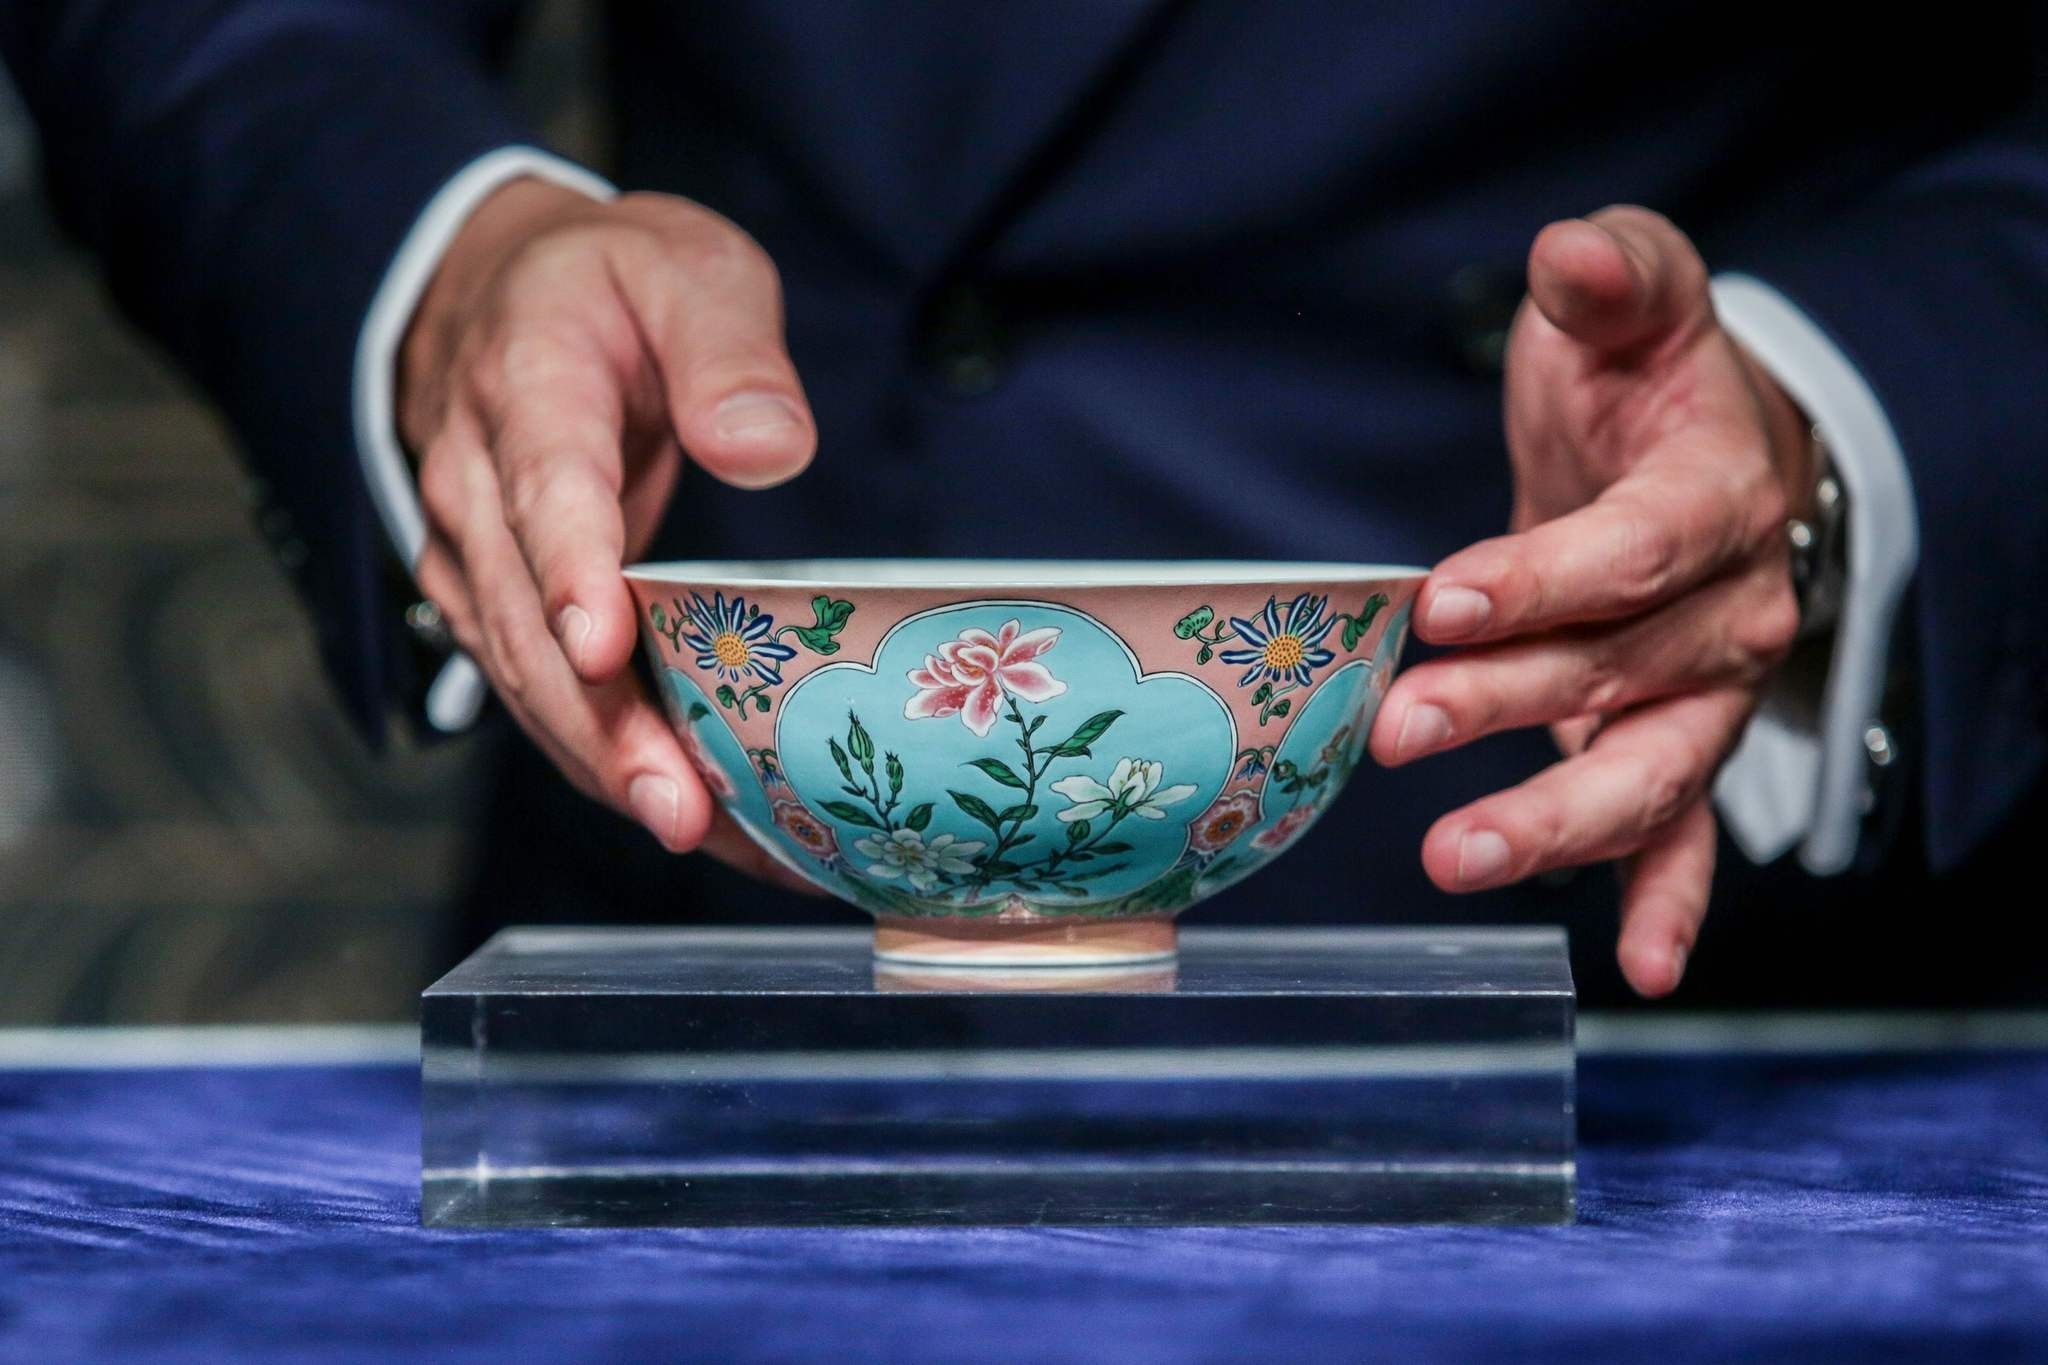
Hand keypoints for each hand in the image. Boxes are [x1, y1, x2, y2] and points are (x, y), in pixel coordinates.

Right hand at [400, 177, 817, 887]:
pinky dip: (602, 755)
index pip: (545, 489)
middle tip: (678, 807)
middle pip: (526, 620)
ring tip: (693, 835)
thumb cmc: (610, 285)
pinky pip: (539, 687)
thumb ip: (726, 350)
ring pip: (524, 675)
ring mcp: (475, 551)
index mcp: (528, 386)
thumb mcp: (686, 267)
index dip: (570, 574)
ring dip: (601, 762)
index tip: (602, 646)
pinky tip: (685, 812)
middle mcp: (477, 484)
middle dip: (601, 723)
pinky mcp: (495, 600)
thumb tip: (769, 448)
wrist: (503, 290)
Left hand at [1369, 206, 1813, 996]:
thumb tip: (1571, 251)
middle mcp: (1729, 612)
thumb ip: (1613, 278)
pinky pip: (1686, 834)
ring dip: (1556, 820)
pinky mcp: (1673, 741)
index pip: (1635, 551)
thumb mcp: (1634, 301)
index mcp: (1718, 497)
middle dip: (1510, 705)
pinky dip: (1668, 900)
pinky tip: (1640, 967)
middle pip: (1622, 670)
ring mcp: (1704, 693)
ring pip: (1647, 769)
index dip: (1544, 577)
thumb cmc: (1649, 383)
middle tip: (1399, 728)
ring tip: (1458, 857)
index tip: (1445, 598)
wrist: (1700, 450)